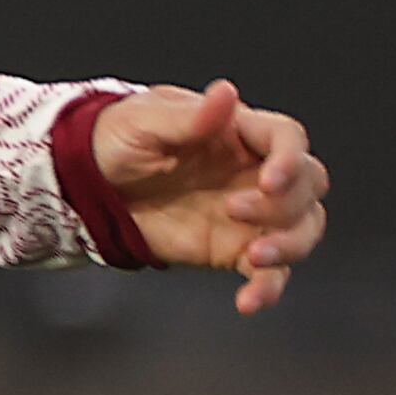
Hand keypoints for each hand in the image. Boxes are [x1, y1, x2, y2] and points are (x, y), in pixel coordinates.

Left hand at [94, 81, 326, 314]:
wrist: (86, 185)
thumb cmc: (114, 140)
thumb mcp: (142, 122)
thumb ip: (189, 117)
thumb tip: (226, 93)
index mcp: (237, 132)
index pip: (287, 139)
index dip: (289, 159)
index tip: (270, 181)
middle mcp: (253, 172)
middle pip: (309, 185)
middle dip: (287, 202)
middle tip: (235, 209)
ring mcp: (250, 213)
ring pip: (303, 229)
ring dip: (290, 245)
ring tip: (253, 256)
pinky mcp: (236, 249)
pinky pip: (270, 273)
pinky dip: (268, 289)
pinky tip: (249, 302)